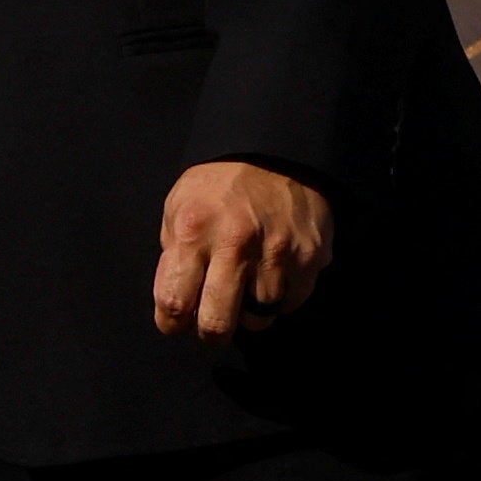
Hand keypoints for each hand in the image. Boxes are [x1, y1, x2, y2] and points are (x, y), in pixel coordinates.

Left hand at [150, 159, 335, 339]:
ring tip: (248, 284)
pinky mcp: (308, 257)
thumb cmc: (222, 182)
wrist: (279, 150)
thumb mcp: (180, 202)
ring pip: (258, 319)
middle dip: (211, 331)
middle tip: (213, 318)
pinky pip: (291, 303)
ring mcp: (276, 253)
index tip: (179, 320)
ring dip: (251, 311)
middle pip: (216, 325)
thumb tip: (177, 297)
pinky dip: (281, 297)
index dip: (172, 323)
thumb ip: (173, 251)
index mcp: (194, 231)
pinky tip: (274, 272)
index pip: (173, 304)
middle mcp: (235, 245)